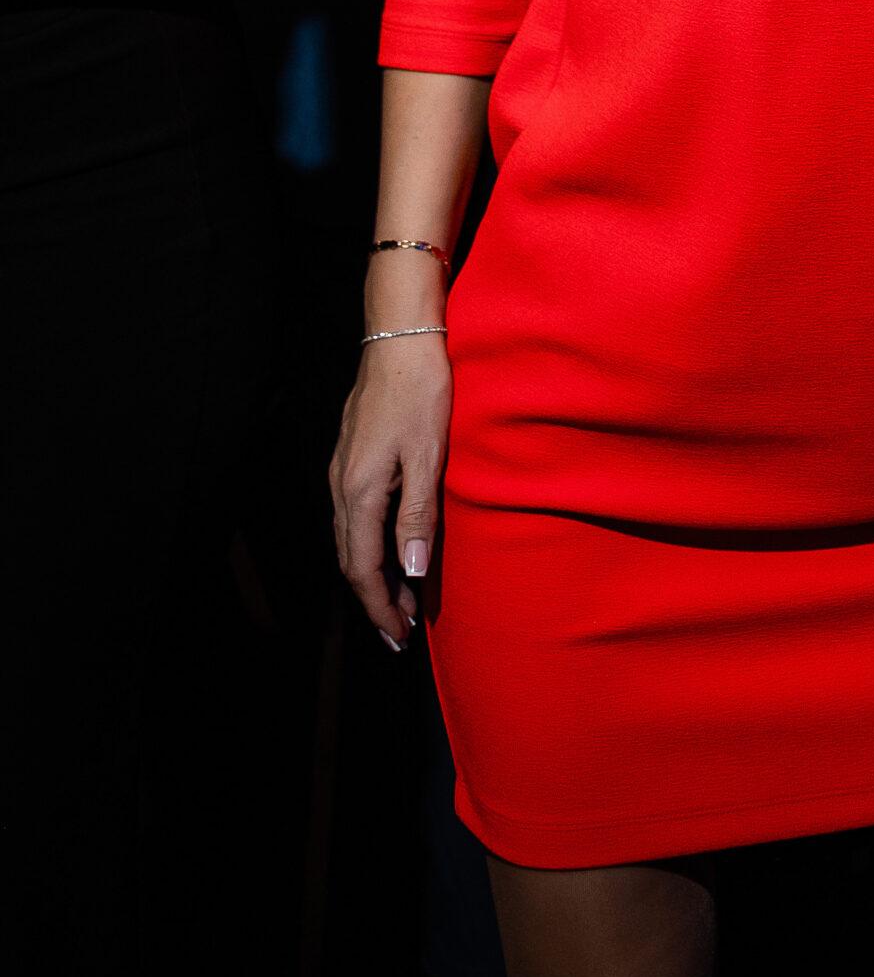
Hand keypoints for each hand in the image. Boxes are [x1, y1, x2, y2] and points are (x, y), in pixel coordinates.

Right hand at [328, 335, 449, 652]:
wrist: (399, 338)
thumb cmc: (421, 392)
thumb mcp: (428, 456)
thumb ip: (417, 516)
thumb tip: (410, 572)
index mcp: (359, 491)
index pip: (364, 568)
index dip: (379, 607)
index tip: (397, 637)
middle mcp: (341, 486)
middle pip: (351, 560)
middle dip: (373, 599)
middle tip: (398, 631)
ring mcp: (342, 470)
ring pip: (350, 539)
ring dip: (372, 573)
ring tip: (399, 598)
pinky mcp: (350, 456)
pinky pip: (353, 516)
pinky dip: (370, 544)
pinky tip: (390, 546)